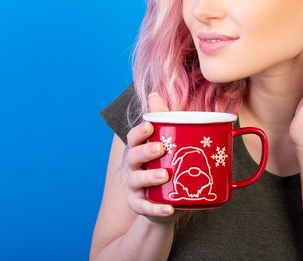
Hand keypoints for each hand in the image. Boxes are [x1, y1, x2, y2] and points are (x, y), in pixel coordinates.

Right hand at [125, 92, 180, 223]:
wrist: (165, 204)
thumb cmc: (166, 167)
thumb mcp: (166, 144)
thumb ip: (163, 121)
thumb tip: (154, 93)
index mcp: (140, 150)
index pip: (134, 138)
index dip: (139, 132)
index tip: (150, 126)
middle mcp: (133, 167)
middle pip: (133, 157)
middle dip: (145, 152)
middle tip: (161, 149)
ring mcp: (135, 187)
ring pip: (137, 181)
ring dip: (150, 177)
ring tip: (165, 176)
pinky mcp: (140, 205)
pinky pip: (146, 207)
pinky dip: (157, 208)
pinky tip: (169, 208)